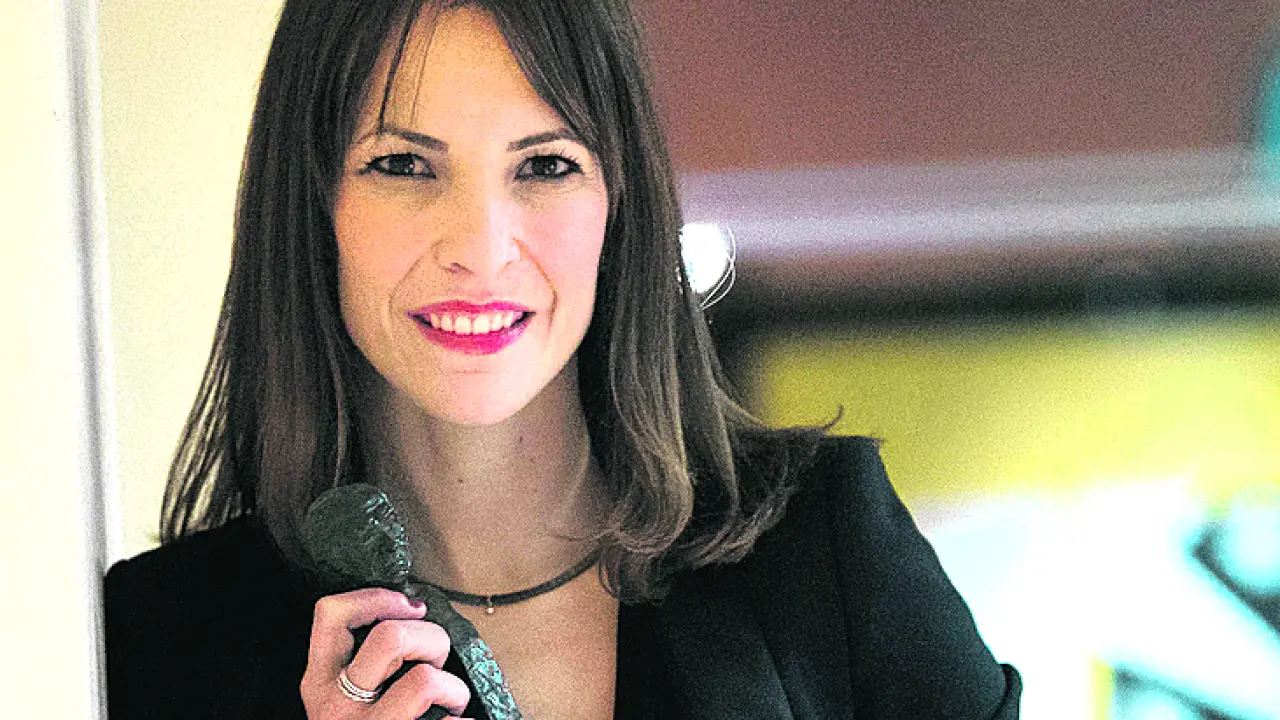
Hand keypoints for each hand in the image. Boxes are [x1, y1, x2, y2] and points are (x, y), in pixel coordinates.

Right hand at [300, 587, 471, 718]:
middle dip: (432, 638)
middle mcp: (337, 709)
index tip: (409, 606)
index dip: (376, 597)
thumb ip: (363, 662)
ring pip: (426, 680)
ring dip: (455, 687)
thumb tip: (412, 611)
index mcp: (319, 685)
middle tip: (438, 659)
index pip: (331, 615)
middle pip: (390, 637)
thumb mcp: (345, 700)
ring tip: (452, 702)